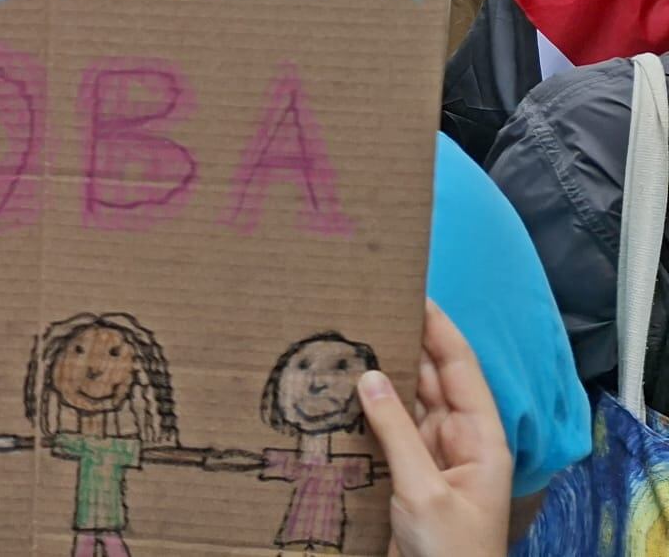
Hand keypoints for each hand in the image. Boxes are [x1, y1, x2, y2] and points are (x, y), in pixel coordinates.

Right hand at [357, 302, 510, 556]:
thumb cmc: (451, 552)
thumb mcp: (423, 490)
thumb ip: (396, 432)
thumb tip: (369, 376)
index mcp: (480, 438)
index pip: (459, 368)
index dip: (438, 328)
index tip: (411, 291)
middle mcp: (459, 440)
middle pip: (432, 379)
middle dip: (403, 343)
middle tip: (364, 308)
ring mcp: (434, 458)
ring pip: (407, 402)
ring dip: (381, 374)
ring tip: (347, 337)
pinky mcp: (409, 476)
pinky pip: (390, 430)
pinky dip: (368, 408)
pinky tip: (341, 390)